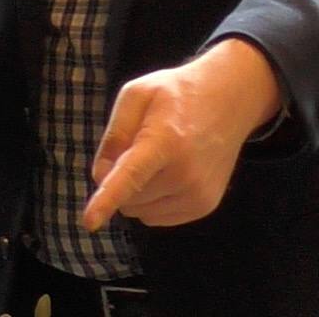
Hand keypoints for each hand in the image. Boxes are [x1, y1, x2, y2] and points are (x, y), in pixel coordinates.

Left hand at [82, 37, 282, 230]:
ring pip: (140, 211)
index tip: (90, 222)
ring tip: (156, 159)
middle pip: (127, 197)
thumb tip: (100, 177)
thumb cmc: (176, 95)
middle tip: (137, 149)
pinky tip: (165, 174)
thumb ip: (114, 135)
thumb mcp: (136, 95)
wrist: (229, 102)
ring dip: (136, 192)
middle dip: (119, 180)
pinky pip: (156, 218)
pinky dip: (150, 202)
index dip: (107, 200)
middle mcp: (185, 173)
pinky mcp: (205, 206)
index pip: (131, 176)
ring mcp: (198, 194)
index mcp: (164, 141)